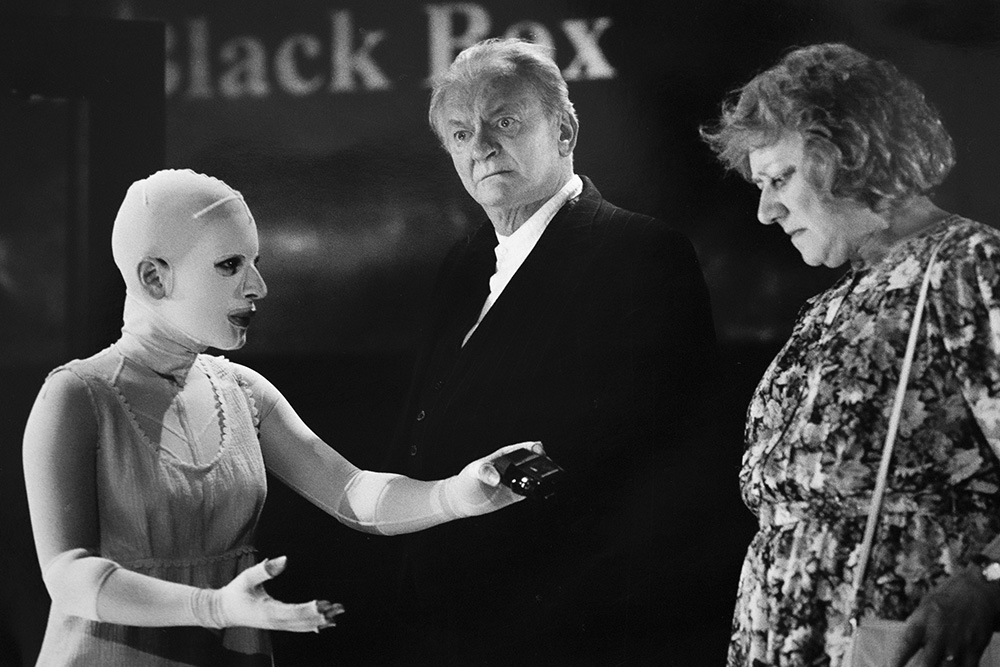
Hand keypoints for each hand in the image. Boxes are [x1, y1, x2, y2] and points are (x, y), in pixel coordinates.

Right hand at [212, 556, 344, 631]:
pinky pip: (297, 627)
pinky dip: (311, 626)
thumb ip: (264, 569)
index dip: (309, 609)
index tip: (323, 605)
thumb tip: (283, 559)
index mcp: (268, 611)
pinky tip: (324, 624)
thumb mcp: (247, 578)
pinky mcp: (277, 624)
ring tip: (337, 614)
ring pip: (301, 626)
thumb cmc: (235, 592)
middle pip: (301, 621)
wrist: (223, 610)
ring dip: (320, 621)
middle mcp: (275, 622)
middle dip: (321, 615)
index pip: (293, 612)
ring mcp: (276, 625)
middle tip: (338, 608)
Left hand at [444, 441, 544, 516]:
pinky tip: (538, 492)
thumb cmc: (467, 480)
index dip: (533, 447)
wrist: (462, 499)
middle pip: (532, 462)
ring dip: (541, 477)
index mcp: (504, 456)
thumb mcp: (473, 472)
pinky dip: (535, 491)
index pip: (522, 448)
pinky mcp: (515, 495)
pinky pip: (529, 492)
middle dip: (542, 462)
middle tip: (547, 466)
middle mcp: (512, 467)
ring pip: (533, 477)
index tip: (539, 449)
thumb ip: (484, 471)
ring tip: (545, 479)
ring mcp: (515, 481)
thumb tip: (496, 478)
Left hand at [889, 565, 999, 666]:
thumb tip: (908, 645)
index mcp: (923, 619)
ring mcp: (958, 644)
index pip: (907, 643)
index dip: (897, 658)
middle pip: (926, 663)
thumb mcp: (926, 605)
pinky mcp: (974, 650)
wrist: (978, 591)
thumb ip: (917, 625)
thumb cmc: (948, 596)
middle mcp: (940, 634)